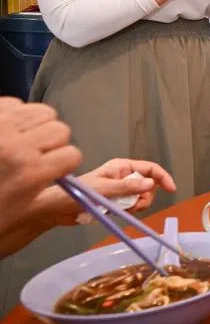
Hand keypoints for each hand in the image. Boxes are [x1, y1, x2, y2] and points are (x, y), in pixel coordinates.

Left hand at [0, 98, 80, 234]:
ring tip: (20, 144)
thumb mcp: (25, 220)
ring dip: (36, 127)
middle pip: (60, 129)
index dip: (63, 166)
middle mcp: (16, 146)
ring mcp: (0, 128)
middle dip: (52, 145)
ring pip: (41, 111)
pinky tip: (5, 135)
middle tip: (33, 160)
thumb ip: (58, 203)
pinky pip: (15, 103)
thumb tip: (88, 192)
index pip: (73, 154)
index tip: (49, 175)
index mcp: (31, 173)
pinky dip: (15, 116)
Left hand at [31, 158, 177, 227]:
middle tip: (133, 206)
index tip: (171, 189)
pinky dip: (128, 212)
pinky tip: (115, 213)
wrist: (57, 209)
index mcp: (121, 167)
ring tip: (119, 210)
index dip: (162, 177)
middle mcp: (123, 176)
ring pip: (141, 198)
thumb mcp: (102, 189)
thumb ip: (126, 187)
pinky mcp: (116, 202)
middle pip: (148, 186)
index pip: (150, 169)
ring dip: (135, 206)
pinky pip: (131, 207)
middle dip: (145, 197)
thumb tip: (150, 184)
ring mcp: (120, 190)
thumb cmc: (76, 193)